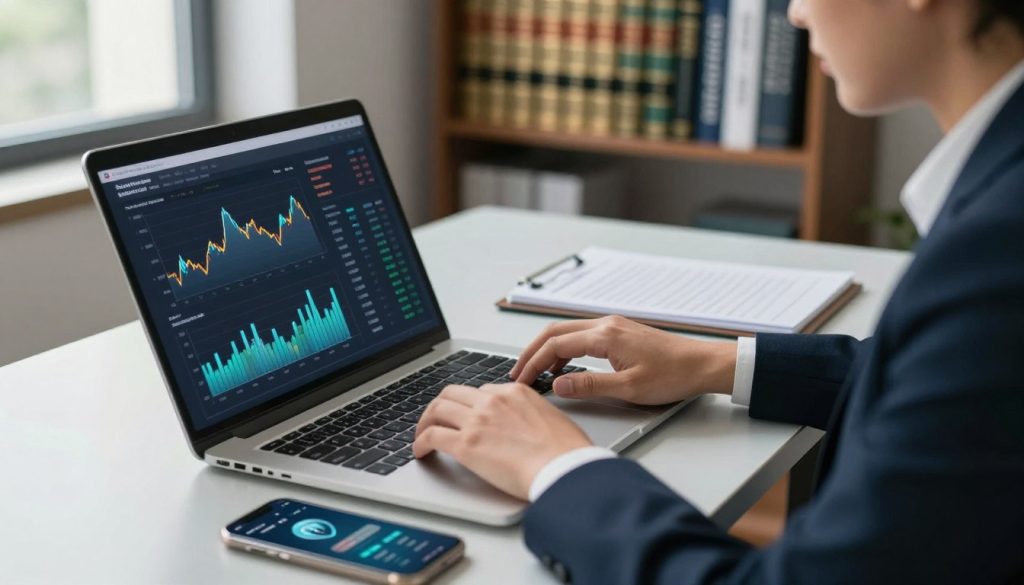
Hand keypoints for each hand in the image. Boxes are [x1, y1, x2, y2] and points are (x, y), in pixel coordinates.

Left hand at [413, 383, 591, 499]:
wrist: (563, 468)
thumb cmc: (566, 452)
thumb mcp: (552, 418)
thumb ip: (531, 415)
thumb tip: (526, 427)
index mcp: (515, 392)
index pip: (482, 391)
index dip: (471, 405)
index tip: (467, 416)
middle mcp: (493, 400)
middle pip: (454, 393)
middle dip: (442, 406)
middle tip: (437, 420)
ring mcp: (477, 421)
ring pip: (437, 409)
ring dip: (426, 422)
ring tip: (423, 435)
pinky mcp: (465, 444)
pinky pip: (431, 435)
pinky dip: (421, 442)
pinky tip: (421, 452)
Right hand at [511, 315, 736, 404]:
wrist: (702, 364)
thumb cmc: (673, 376)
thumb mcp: (629, 388)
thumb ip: (589, 386)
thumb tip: (557, 385)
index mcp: (605, 336)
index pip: (555, 345)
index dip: (533, 363)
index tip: (520, 380)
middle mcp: (606, 324)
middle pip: (555, 332)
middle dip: (531, 352)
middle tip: (518, 373)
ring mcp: (613, 325)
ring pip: (567, 331)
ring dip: (547, 350)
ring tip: (536, 374)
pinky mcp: (619, 332)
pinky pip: (582, 335)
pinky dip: (565, 349)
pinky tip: (564, 368)